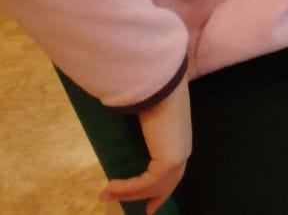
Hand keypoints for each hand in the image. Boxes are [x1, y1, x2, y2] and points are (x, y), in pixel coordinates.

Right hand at [100, 79, 189, 213]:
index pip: (174, 167)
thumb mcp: (142, 112)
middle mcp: (182, 146)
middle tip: (143, 212)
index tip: (152, 203)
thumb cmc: (150, 94)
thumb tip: (117, 116)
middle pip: (168, 181)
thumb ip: (136, 121)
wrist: (161, 86)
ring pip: (156, 185)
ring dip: (129, 193)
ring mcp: (178, 154)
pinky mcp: (170, 160)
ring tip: (104, 194)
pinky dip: (128, 187)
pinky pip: (147, 182)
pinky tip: (111, 186)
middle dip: (152, 197)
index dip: (164, 186)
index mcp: (178, 136)